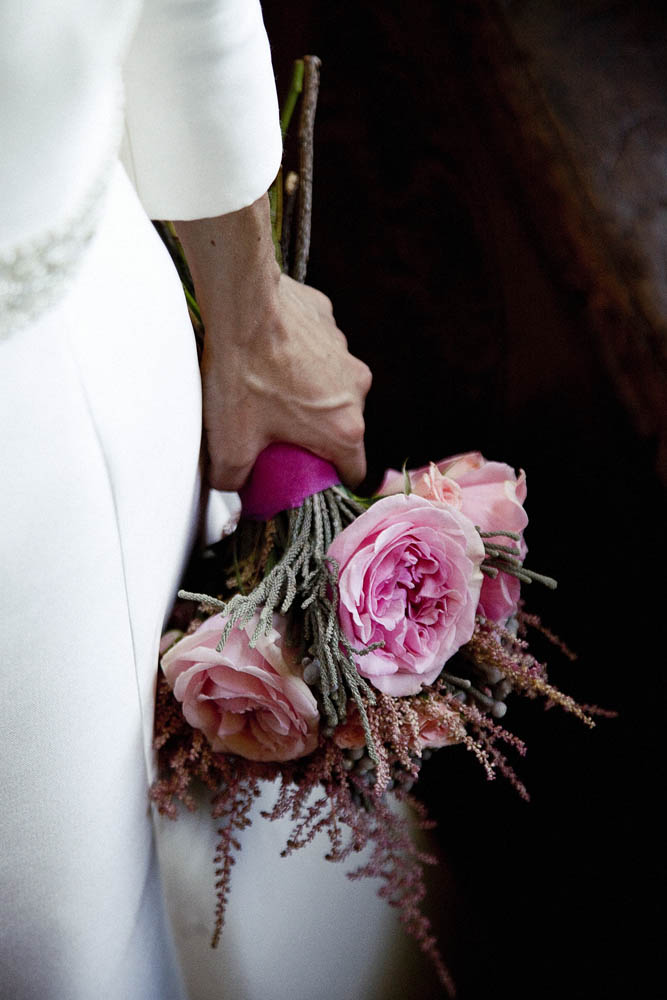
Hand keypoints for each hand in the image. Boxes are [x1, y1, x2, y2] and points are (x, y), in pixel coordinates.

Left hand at [174, 196, 370, 492]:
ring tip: (266, 386)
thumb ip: (233, 479)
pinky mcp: (329, 322)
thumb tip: (232, 485)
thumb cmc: (242, 374)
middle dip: (313, 434)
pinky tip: (268, 353)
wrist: (241, 302)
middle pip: (340, 428)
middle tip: (274, 431)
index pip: (353, 472)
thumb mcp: (229, 444)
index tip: (308, 478)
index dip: (330, 481)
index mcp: (344, 429)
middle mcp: (356, 391)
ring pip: (330, 388)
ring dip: (307, 393)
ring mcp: (346, 353)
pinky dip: (298, 357)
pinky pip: (317, 351)